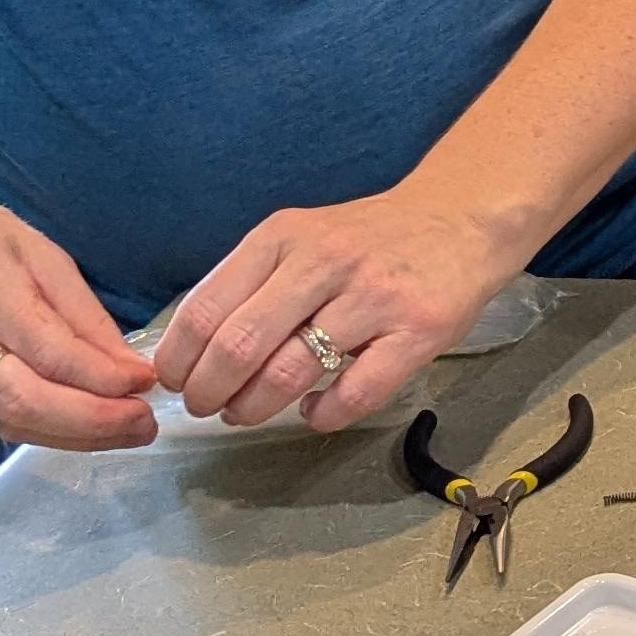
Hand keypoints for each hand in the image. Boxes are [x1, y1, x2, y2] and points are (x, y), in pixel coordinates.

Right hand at [0, 176, 158, 449]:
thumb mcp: (35, 249)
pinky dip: (38, 428)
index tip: (145, 384)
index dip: (101, 378)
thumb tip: (128, 369)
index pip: (47, 349)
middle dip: (91, 422)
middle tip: (142, 424)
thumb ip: (81, 311)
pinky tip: (74, 423)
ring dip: (71, 435)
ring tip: (122, 430)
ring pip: (6, 420)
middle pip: (22, 398)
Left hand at [151, 188, 525, 431]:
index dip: (178, 359)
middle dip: (208, 391)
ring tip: (244, 415)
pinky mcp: (417, 332)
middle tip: (204, 408)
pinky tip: (311, 412)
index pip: (206, 309)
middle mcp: (324, 262)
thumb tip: (191, 349)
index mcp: (282, 237)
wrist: (460, 220)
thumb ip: (251, 281)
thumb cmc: (367, 239)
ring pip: (290, 373)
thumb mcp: (300, 237)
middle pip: (240, 345)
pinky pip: (355, 394)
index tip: (175, 382)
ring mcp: (373, 298)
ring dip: (253, 409)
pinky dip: (321, 415)